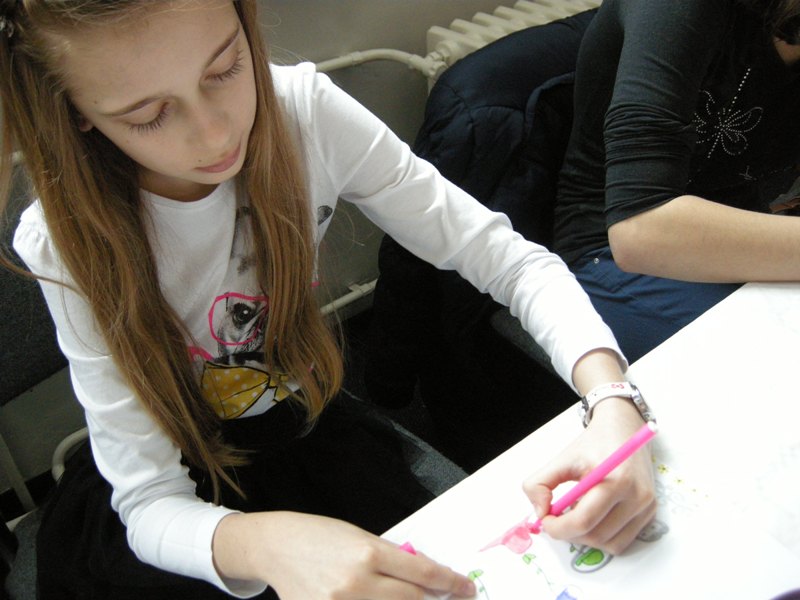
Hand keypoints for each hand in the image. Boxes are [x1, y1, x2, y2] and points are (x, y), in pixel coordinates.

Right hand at [213, 511, 475, 599]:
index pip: (423, 573)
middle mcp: (356, 582)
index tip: (466, 589)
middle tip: (449, 599)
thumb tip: (426, 580)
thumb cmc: (321, 536)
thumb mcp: (360, 537)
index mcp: (368, 552)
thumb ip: (391, 559)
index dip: (450, 584)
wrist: (276, 547)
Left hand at [522, 398, 655, 554]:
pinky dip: (602, 536)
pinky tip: (592, 516)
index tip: (545, 520)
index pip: (583, 521)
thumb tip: (540, 513)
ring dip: (586, 537)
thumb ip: (540, 483)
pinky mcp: (650, 512)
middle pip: (596, 536)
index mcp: (615, 480)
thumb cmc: (593, 444)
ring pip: (610, 544)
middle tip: (555, 519)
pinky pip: (622, 540)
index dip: (558, 528)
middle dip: (569, 533)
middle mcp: (636, 496)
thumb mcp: (562, 458)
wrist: (623, 429)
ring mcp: (646, 506)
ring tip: (575, 514)